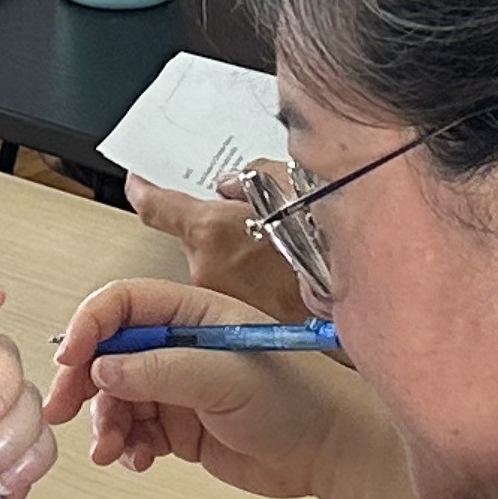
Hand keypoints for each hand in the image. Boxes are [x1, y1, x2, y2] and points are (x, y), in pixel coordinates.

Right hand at [48, 275, 352, 498]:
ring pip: (116, 396)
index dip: (90, 327)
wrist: (331, 451)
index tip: (70, 362)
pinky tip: (137, 459)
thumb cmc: (300, 398)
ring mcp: (178, 386)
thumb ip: (160, 369)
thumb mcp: (226, 376)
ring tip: (112, 448)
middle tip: (63, 410)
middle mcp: (180, 344)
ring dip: (104, 421)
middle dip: (82, 380)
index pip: (122, 304)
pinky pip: (134, 430)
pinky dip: (125, 445)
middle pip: (108, 350)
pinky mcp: (181, 425)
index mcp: (192, 313)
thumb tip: (103, 367)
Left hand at [127, 174, 309, 319]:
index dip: (144, 189)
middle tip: (241, 206)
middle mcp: (208, 269)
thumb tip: (231, 185)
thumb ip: (250, 178)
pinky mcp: (244, 320)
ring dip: (235, 250)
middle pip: (190, 238)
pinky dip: (251, 275)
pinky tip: (283, 267)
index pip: (155, 207)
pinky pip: (236, 288)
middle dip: (211, 223)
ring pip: (216, 264)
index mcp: (209, 231)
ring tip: (276, 239)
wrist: (358, 305)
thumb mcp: (289, 184)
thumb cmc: (327, 246)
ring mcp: (224, 300)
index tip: (139, 180)